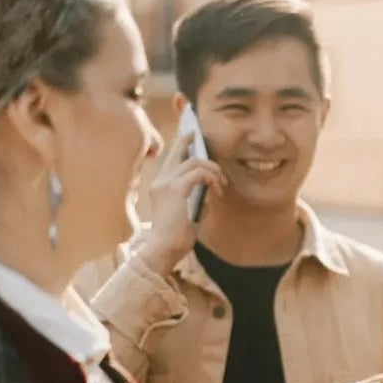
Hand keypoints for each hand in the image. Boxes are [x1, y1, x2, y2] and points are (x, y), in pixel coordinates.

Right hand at [138, 131, 226, 274]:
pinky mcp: (175, 189)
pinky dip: (211, 178)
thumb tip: (210, 189)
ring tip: (221, 184)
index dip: (181, 143)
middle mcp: (161, 180)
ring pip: (194, 161)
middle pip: (177, 151)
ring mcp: (166, 183)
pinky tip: (217, 190)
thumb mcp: (189, 211)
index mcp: (161, 185)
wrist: (164, 249)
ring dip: (213, 170)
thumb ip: (196, 197)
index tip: (191, 133)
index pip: (171, 157)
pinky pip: (198, 173)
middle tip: (202, 138)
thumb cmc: (177, 236)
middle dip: (190, 139)